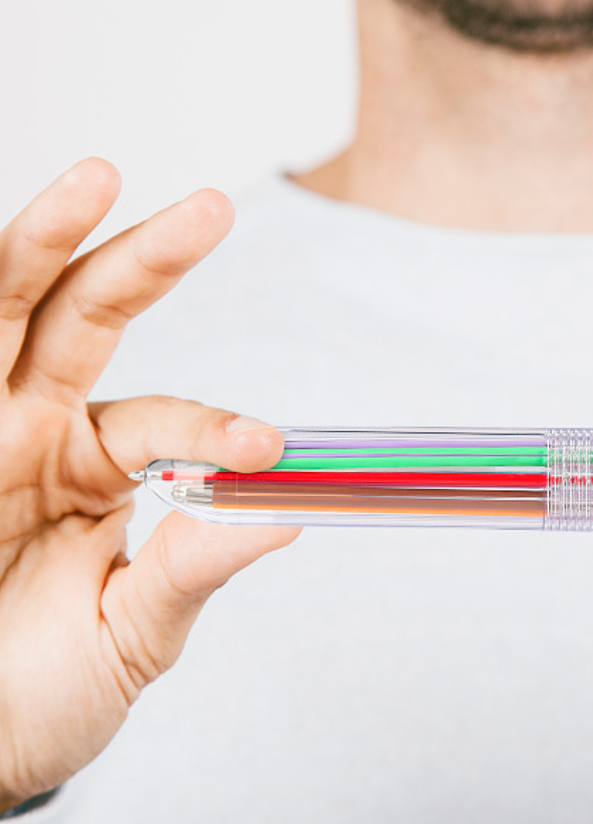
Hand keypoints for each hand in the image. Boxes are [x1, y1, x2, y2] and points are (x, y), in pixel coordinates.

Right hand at [0, 160, 298, 811]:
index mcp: (95, 464)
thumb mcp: (130, 636)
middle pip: (89, 318)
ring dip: (43, 242)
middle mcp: (33, 427)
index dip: (213, 430)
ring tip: (94, 174)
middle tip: (212, 209)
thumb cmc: (36, 696)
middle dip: (146, 260)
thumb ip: (191, 571)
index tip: (267, 449)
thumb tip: (287, 516)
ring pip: (8, 312)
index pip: (164, 421)